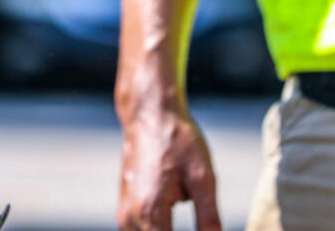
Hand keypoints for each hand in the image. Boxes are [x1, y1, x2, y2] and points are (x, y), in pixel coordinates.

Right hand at [117, 104, 221, 230]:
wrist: (150, 114)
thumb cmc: (178, 142)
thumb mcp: (203, 179)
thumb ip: (209, 219)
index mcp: (151, 211)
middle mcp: (131, 215)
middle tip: (202, 225)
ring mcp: (124, 210)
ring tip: (189, 223)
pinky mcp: (125, 204)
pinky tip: (168, 227)